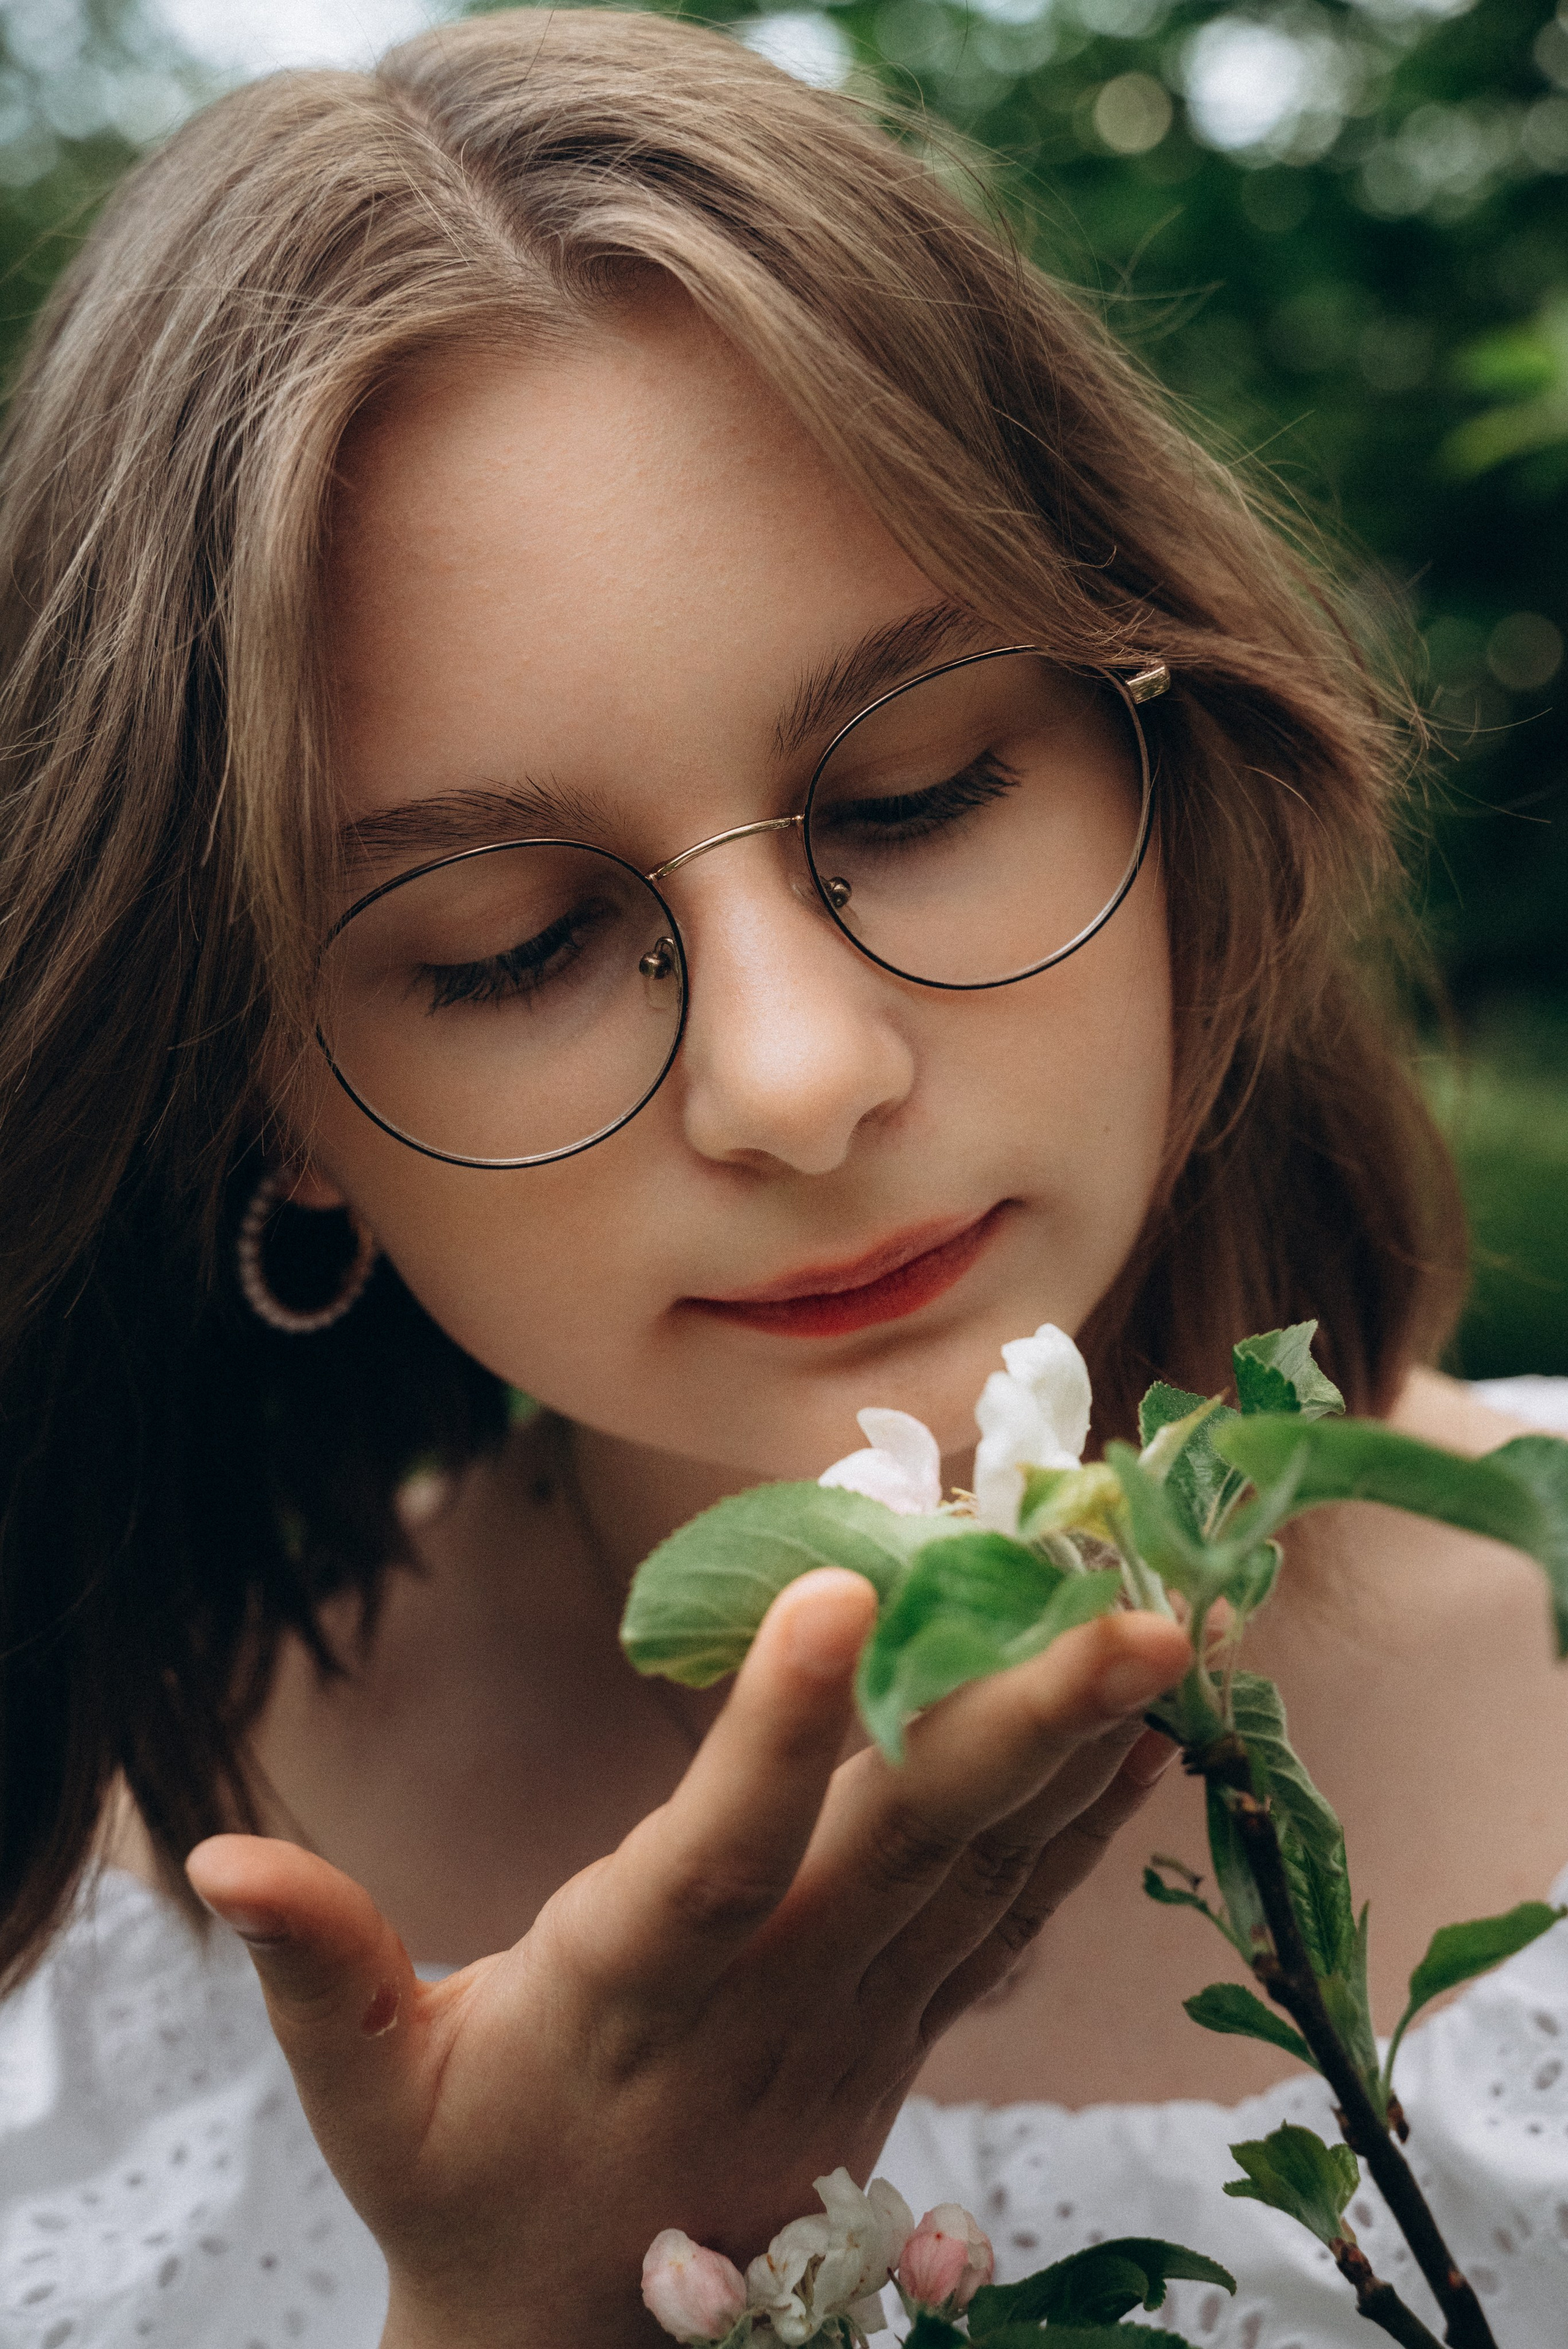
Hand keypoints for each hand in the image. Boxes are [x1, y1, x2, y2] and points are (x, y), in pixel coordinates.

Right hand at [187, 1574, 1188, 2347]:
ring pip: (985, 1875)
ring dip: (1080, 1754)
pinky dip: (1077, 1832)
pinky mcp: (901, 2034)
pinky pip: (1005, 1924)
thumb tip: (206, 1858)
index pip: (716, 1853)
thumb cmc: (463, 2183)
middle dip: (1023, 1726)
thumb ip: (320, 1966)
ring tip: (1171, 1637)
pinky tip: (1140, 1746)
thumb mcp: (368, 2090)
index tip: (833, 1593)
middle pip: (907, 1849)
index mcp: (636, 1986)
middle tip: (1138, 1614)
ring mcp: (860, 2021)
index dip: (772, 1732)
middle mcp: (776, 1997)